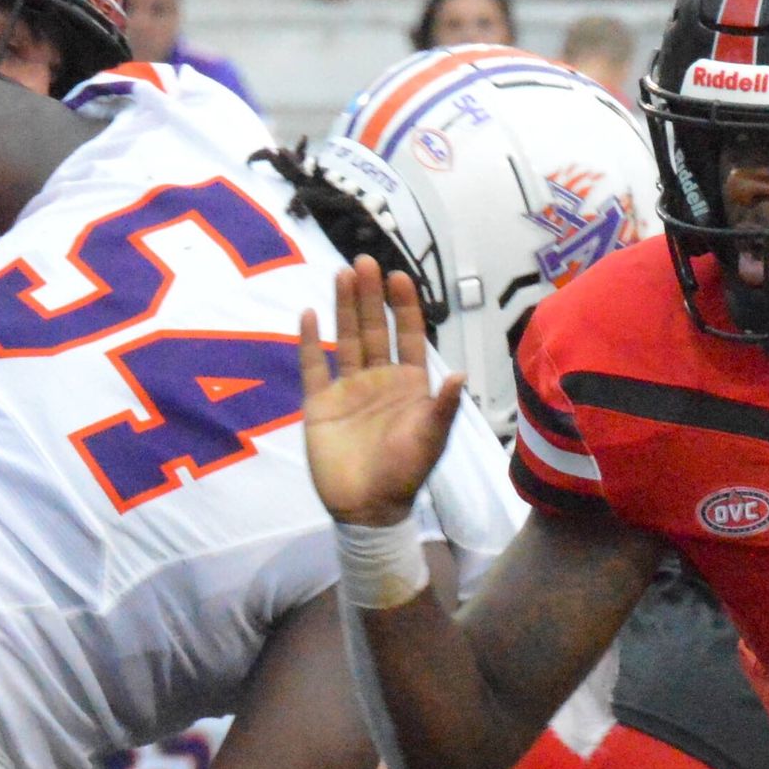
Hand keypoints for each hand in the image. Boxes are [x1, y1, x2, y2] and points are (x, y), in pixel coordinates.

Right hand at [300, 258, 461, 525]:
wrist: (367, 507)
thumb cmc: (405, 473)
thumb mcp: (430, 439)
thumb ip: (442, 407)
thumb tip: (459, 375)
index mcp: (409, 384)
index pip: (409, 336)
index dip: (405, 307)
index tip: (399, 277)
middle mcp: (379, 379)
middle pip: (374, 329)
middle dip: (371, 296)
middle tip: (365, 261)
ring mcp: (348, 389)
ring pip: (346, 339)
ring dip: (344, 308)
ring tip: (342, 274)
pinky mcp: (320, 403)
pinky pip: (313, 366)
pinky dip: (310, 342)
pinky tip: (308, 315)